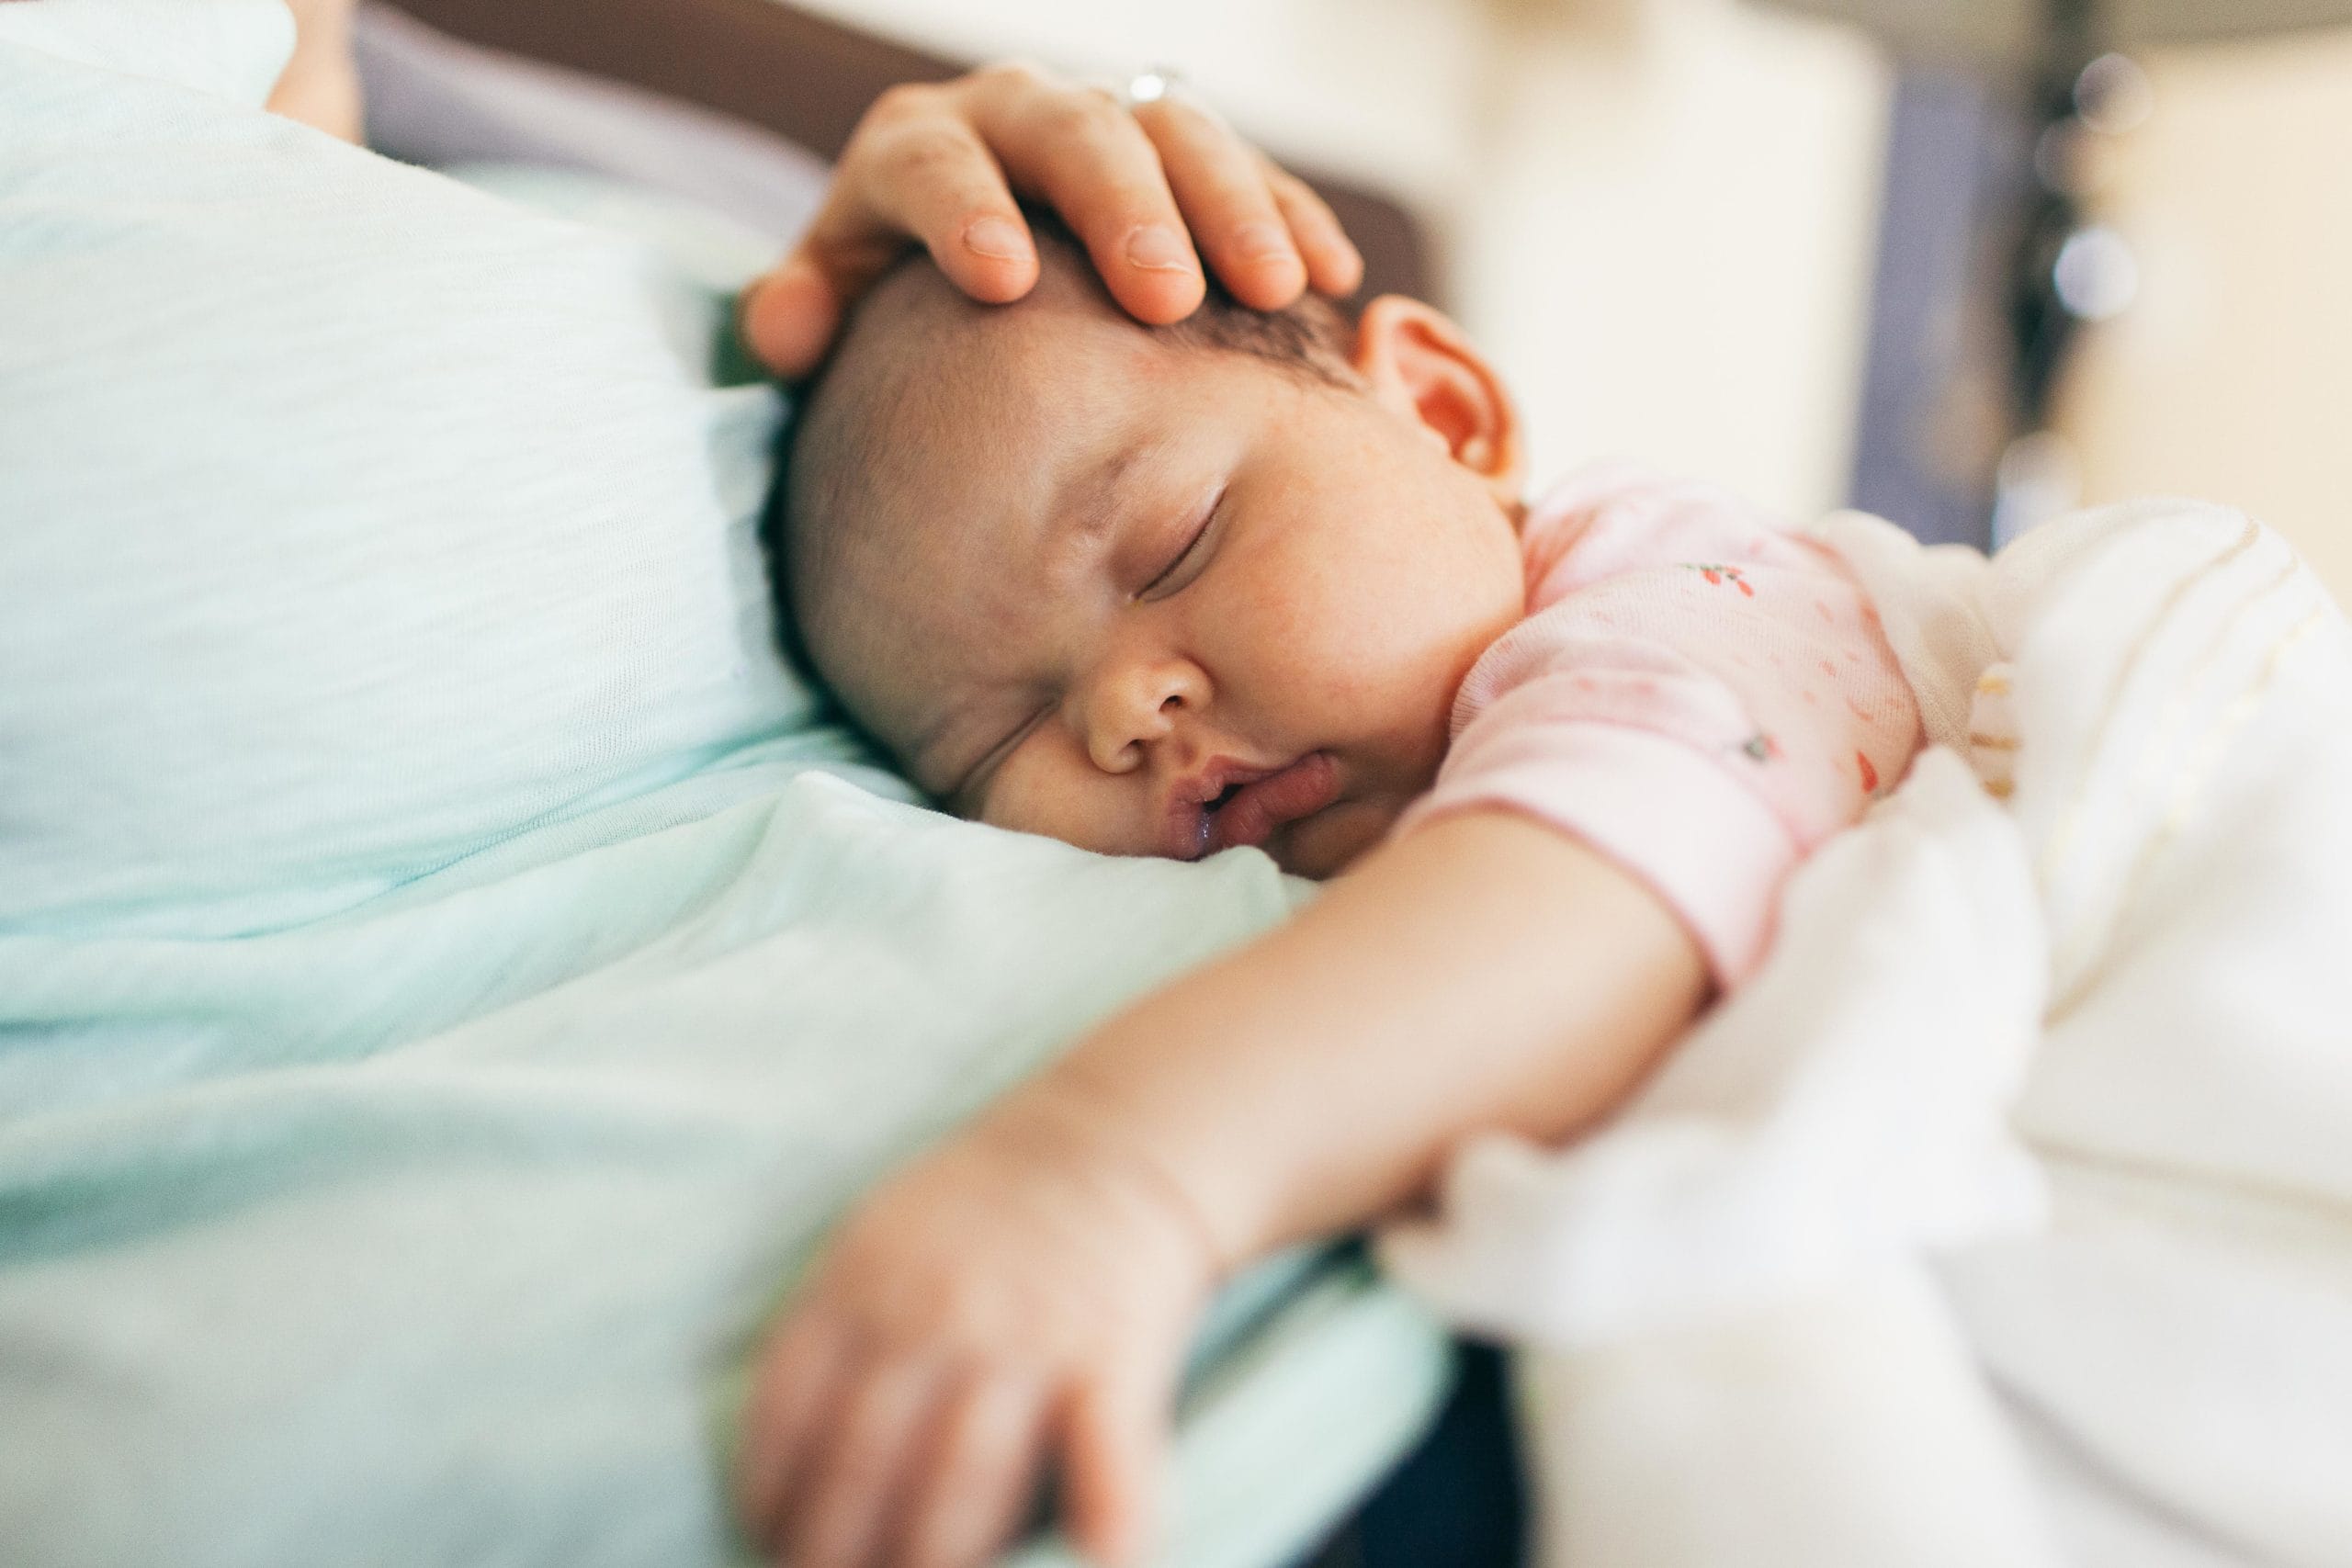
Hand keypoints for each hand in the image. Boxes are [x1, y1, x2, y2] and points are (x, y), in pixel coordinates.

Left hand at [737, 1095, 1218, 1567]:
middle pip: (862, 1463)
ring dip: (928, 1560)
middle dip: (832, 1553)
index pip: (787, 1416)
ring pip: (961, 1482)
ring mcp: (1026, 1339)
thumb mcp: (878, 1234)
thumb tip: (777, 1456)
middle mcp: (935, 1314)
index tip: (767, 1542)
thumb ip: (832, 1328)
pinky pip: (1108, 1454)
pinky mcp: (1112, 1357)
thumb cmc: (980, 1206)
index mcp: (862, 1282)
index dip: (769, 1498)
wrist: (1114, 1140)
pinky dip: (1111, 1518)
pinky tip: (1099, 1562)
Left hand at [738, 62, 1364, 377]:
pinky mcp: (1190, 159)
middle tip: (1162, 297)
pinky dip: (1293, 216)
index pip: (934, 158)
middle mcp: (1018, 114)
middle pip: (1073, 134)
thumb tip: (779, 331)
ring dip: (1232, 206)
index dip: (964, 209)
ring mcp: (1112, 125)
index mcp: (920, 146)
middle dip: (1124, 209)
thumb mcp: (839, 296)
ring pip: (1177, 132)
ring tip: (1275, 292)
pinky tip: (1333, 280)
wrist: (972, 255)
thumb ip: (804, 310)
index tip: (1002, 279)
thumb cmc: (896, 295)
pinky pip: (1254, 166)